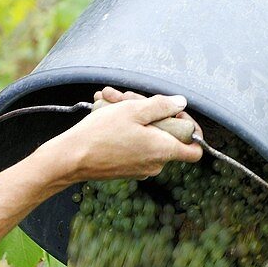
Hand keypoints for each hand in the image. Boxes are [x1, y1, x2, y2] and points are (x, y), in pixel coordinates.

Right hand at [40, 92, 202, 181]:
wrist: (72, 158)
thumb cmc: (102, 134)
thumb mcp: (134, 110)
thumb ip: (162, 106)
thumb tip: (181, 103)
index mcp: (163, 151)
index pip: (195, 151)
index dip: (191, 129)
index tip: (177, 114)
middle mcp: (155, 164)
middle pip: (167, 135)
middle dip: (151, 112)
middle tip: (128, 97)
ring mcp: (141, 169)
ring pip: (147, 136)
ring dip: (133, 116)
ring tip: (111, 100)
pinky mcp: (127, 169)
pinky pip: (134, 145)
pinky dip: (125, 129)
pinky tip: (107, 112)